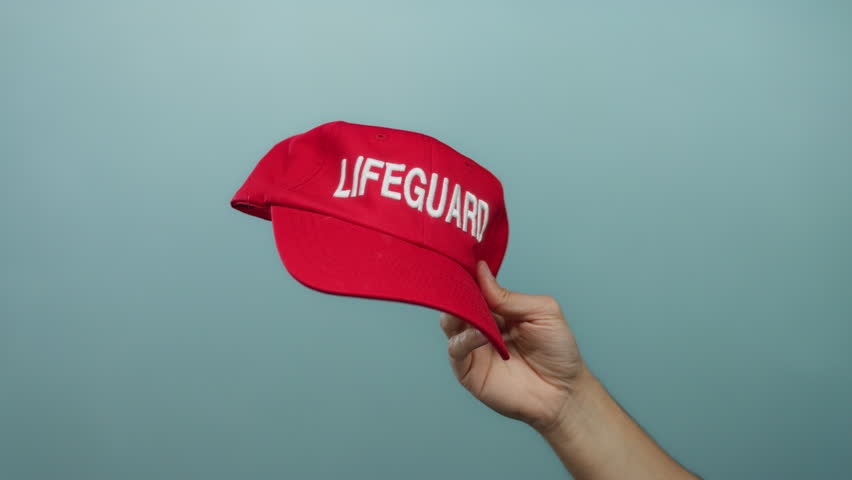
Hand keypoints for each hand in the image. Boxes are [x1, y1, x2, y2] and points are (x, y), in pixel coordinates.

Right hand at [439, 260, 590, 432]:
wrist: (563, 391)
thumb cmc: (557, 352)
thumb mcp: (542, 312)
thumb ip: (510, 296)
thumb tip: (482, 272)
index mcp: (497, 309)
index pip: (475, 286)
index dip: (470, 273)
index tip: (466, 258)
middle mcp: (481, 325)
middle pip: (457, 301)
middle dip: (457, 289)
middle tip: (460, 278)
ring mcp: (472, 348)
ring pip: (449, 322)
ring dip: (457, 310)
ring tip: (469, 305)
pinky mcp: (467, 370)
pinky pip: (456, 349)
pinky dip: (465, 338)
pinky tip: (482, 334)